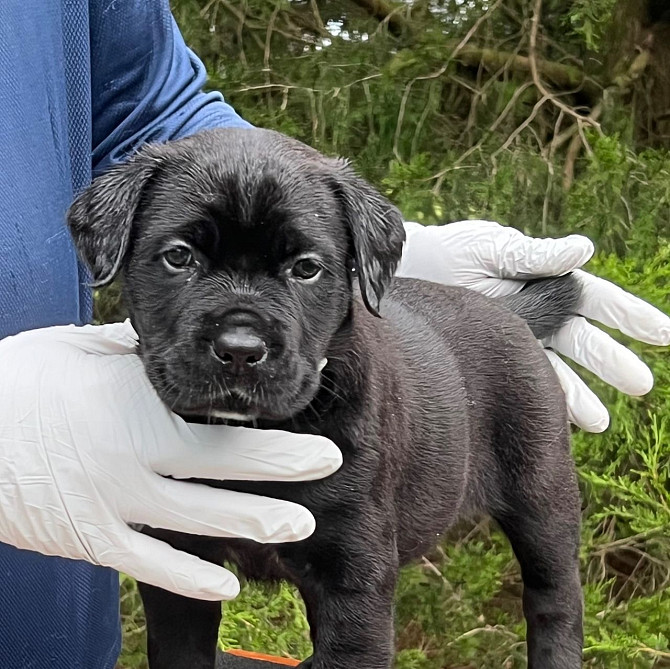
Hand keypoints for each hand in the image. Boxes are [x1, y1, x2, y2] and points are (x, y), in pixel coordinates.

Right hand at [0, 321, 340, 599]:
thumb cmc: (16, 385)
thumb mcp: (75, 349)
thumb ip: (129, 351)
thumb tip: (164, 346)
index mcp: (133, 401)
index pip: (214, 408)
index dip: (261, 409)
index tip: (299, 397)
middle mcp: (134, 454)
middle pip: (224, 461)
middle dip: (282, 462)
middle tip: (328, 462)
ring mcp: (115, 501)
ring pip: (201, 517)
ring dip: (255, 521)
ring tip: (300, 525)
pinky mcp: (91, 540)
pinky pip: (152, 565)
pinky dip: (193, 576)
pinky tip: (231, 584)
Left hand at [398, 220, 669, 431]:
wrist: (411, 275)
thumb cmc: (453, 253)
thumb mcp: (492, 249)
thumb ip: (535, 256)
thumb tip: (585, 249)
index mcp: (546, 280)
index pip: (596, 299)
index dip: (630, 316)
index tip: (662, 334)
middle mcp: (538, 313)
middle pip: (583, 341)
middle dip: (611, 362)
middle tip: (641, 385)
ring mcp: (517, 338)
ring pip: (556, 369)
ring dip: (580, 395)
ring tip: (599, 422)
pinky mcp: (494, 357)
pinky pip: (521, 380)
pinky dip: (539, 399)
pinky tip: (555, 422)